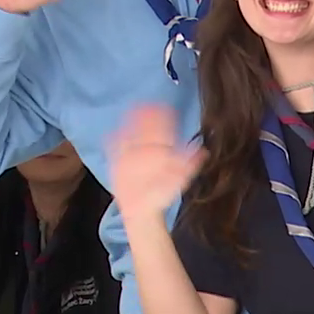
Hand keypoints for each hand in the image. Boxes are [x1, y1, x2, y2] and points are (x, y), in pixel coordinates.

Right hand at [108, 104, 202, 223]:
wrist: (144, 210)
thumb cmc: (162, 194)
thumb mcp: (180, 181)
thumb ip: (189, 166)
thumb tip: (203, 151)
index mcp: (162, 153)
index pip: (164, 132)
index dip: (165, 119)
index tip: (165, 106)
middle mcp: (147, 151)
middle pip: (147, 131)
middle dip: (147, 117)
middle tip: (146, 104)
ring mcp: (133, 157)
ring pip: (131, 136)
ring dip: (130, 124)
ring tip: (129, 111)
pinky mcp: (120, 166)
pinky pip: (115, 152)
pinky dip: (113, 142)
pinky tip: (110, 133)